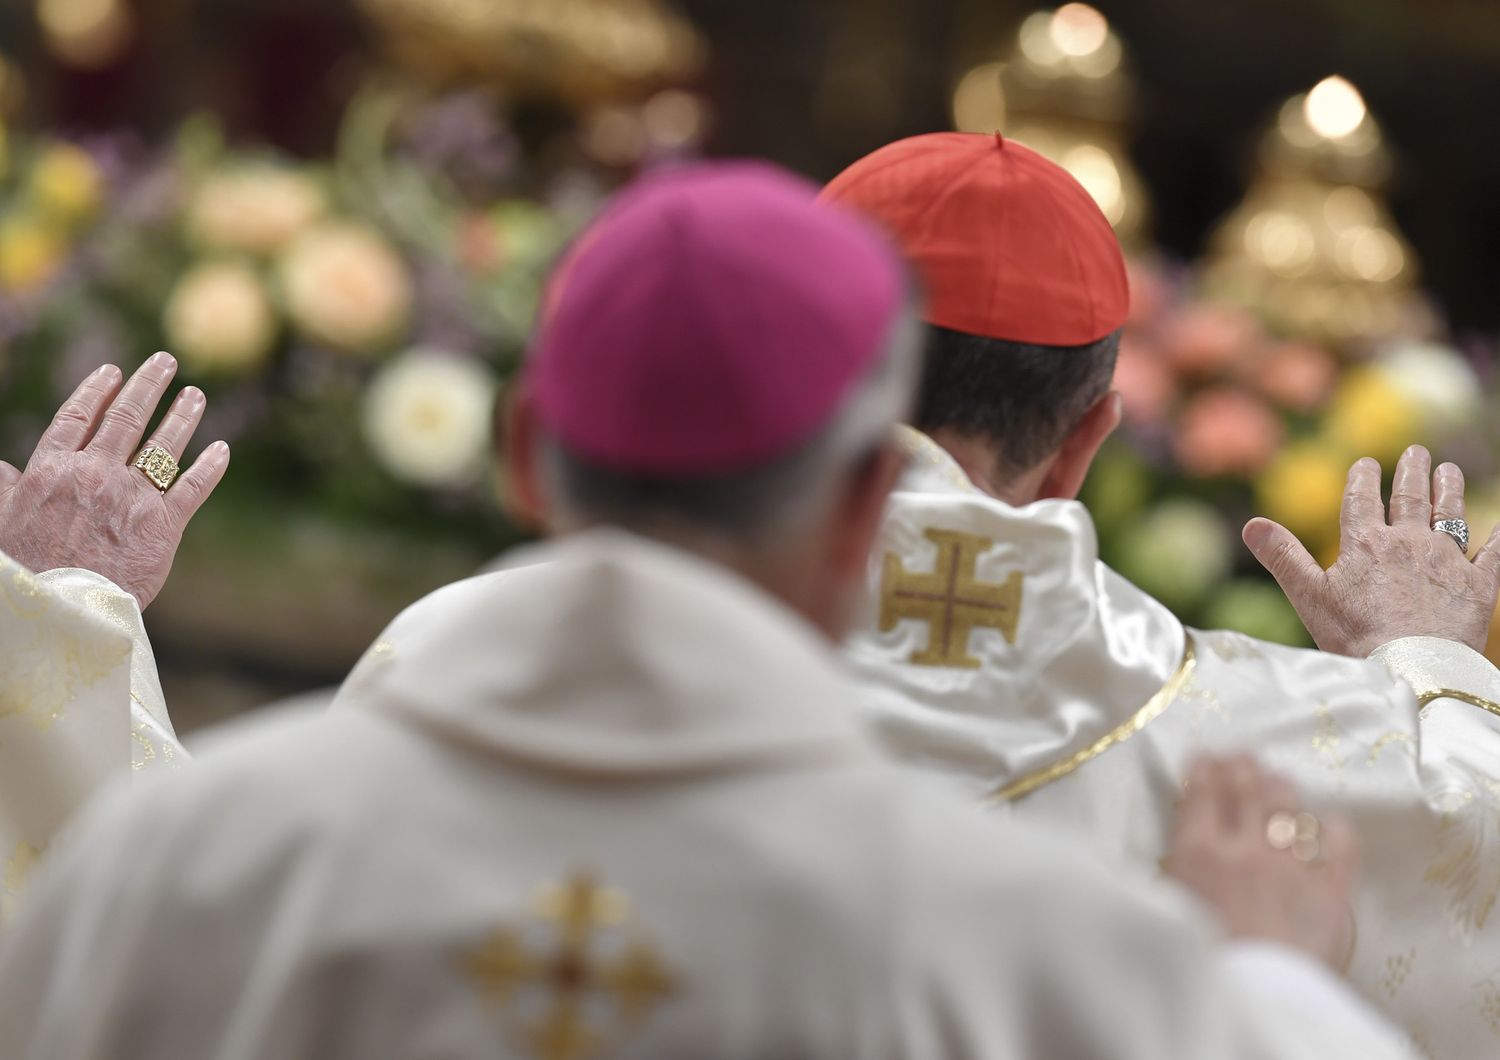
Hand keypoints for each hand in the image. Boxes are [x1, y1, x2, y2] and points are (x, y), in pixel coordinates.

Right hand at [0, 353, 230, 607]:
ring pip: (163, 444)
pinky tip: (222, 449)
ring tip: (195, 394)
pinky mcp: (164, 525)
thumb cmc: (26, 569)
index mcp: (53, 470)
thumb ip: (2, 490)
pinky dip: (210, 466)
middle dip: (148, 385)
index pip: (79, 417)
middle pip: (126, 418)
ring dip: (183, 415)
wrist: (62, 610)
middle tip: (165, 362)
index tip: (113, 372)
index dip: (97, 391)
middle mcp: (95, 474)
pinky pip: (192, 487)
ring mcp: (132, 497)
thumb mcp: (2, 520)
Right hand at [1167, 755, 1356, 969]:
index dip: (1204, 766)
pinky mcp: (1330, 892)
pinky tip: (1331, 824)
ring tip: (1278, 776)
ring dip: (1281, 786)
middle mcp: (1246, 847)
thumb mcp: (1166, 905)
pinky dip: (1335, 832)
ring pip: (1290, 808)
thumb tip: (1172, 845)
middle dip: (1243, 765)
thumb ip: (1172, 868)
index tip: (1205, 756)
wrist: (1251, 1000)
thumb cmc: (1197, 958)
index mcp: (1198, 849)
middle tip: (1242, 755)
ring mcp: (1292, 866)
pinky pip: (1340, 849)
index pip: (1202, 789)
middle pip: (1247, 788)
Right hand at [1244, 445, 1499, 656]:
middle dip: (1412, 473)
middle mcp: (1409, 542)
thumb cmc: (1354, 637)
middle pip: (1410, 499)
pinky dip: (1498, 536)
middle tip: (1417, 452)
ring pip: (1450, 515)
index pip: (1362, 500)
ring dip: (1449, 490)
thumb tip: (1250, 524)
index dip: (1364, 479)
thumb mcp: (1309, 596)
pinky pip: (1494, 552)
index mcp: (1365, 544)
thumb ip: (1283, 556)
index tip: (1367, 463)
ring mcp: (1447, 561)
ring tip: (1449, 470)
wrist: (1412, 668)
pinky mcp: (1479, 585)